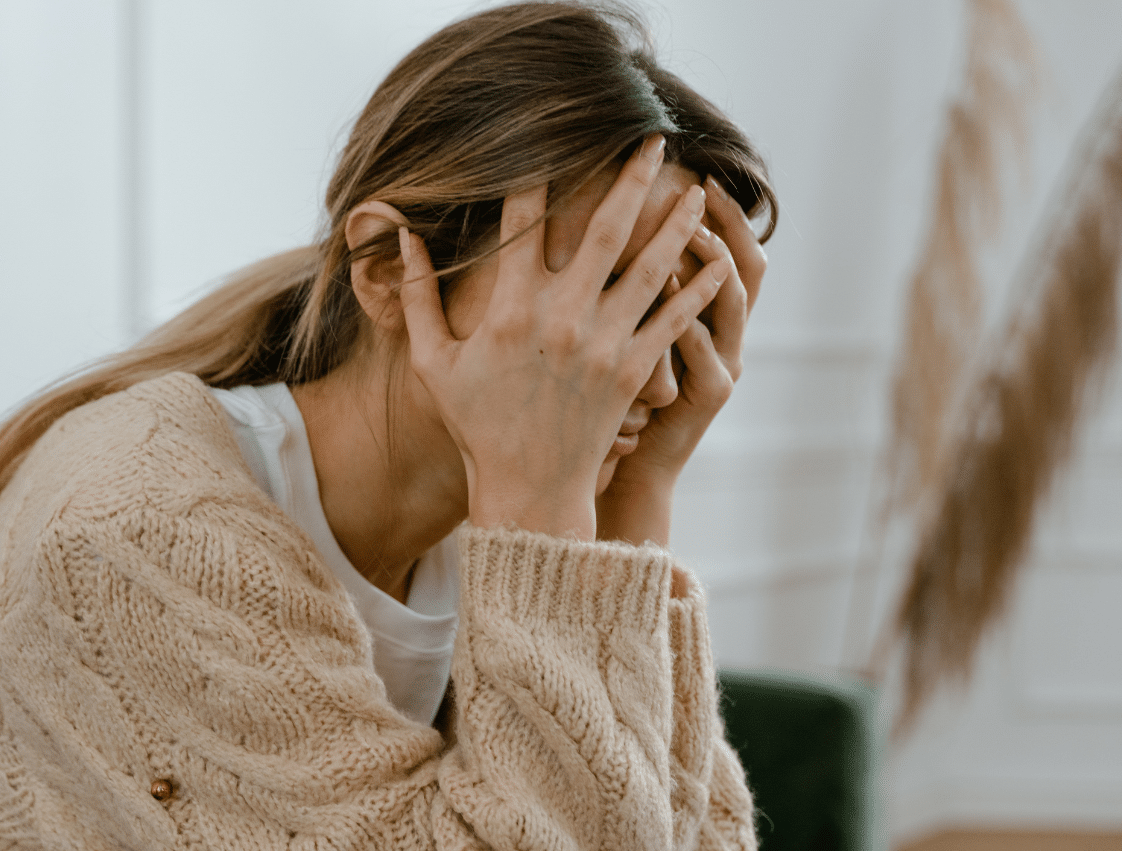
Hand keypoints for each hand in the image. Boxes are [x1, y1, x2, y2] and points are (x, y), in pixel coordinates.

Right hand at [398, 137, 729, 539]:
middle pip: (605, 229)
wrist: (528, 489)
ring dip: (676, 223)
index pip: (523, 221)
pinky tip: (718, 262)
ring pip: (650, 267)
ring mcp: (603, 343)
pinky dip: (699, 290)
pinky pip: (673, 320)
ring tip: (697, 189)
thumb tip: (402, 238)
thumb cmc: (477, 425)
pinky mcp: (634, 371)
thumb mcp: (432, 363)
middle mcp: (562, 317)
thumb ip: (415, 298)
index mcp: (510, 308)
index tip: (552, 137)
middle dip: (631, 178)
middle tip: (653, 139)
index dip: (538, 173)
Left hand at [596, 175, 766, 548]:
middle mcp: (725, 335)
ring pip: (731, 303)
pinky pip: (706, 352)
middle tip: (701, 185)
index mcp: (705, 316)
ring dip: (712, 263)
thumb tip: (598, 224)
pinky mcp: (709, 395)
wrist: (625, 467)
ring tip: (690, 230)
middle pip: (746, 265)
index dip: (722, 212)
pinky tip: (671, 292)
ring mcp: (722, 364)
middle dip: (728, 223)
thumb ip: (625, 288)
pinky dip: (691, 320)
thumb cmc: (613, 400)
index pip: (726, 250)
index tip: (696, 172)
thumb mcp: (627, 338)